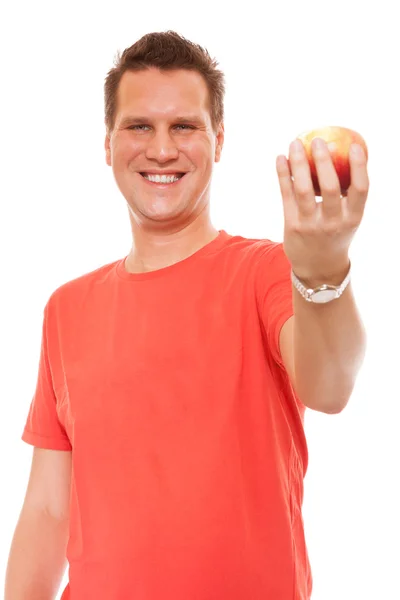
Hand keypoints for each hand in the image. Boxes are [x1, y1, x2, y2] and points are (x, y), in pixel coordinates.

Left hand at [276, 137, 368, 284]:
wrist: (318, 268)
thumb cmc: (335, 234)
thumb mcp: (348, 218)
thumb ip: (348, 194)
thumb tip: (346, 154)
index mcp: (353, 218)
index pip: (360, 189)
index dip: (360, 166)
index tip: (355, 145)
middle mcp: (333, 222)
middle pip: (329, 187)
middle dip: (323, 160)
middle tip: (318, 140)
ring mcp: (311, 225)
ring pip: (303, 189)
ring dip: (298, 163)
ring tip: (294, 143)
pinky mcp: (292, 226)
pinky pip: (286, 195)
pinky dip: (283, 174)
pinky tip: (280, 159)